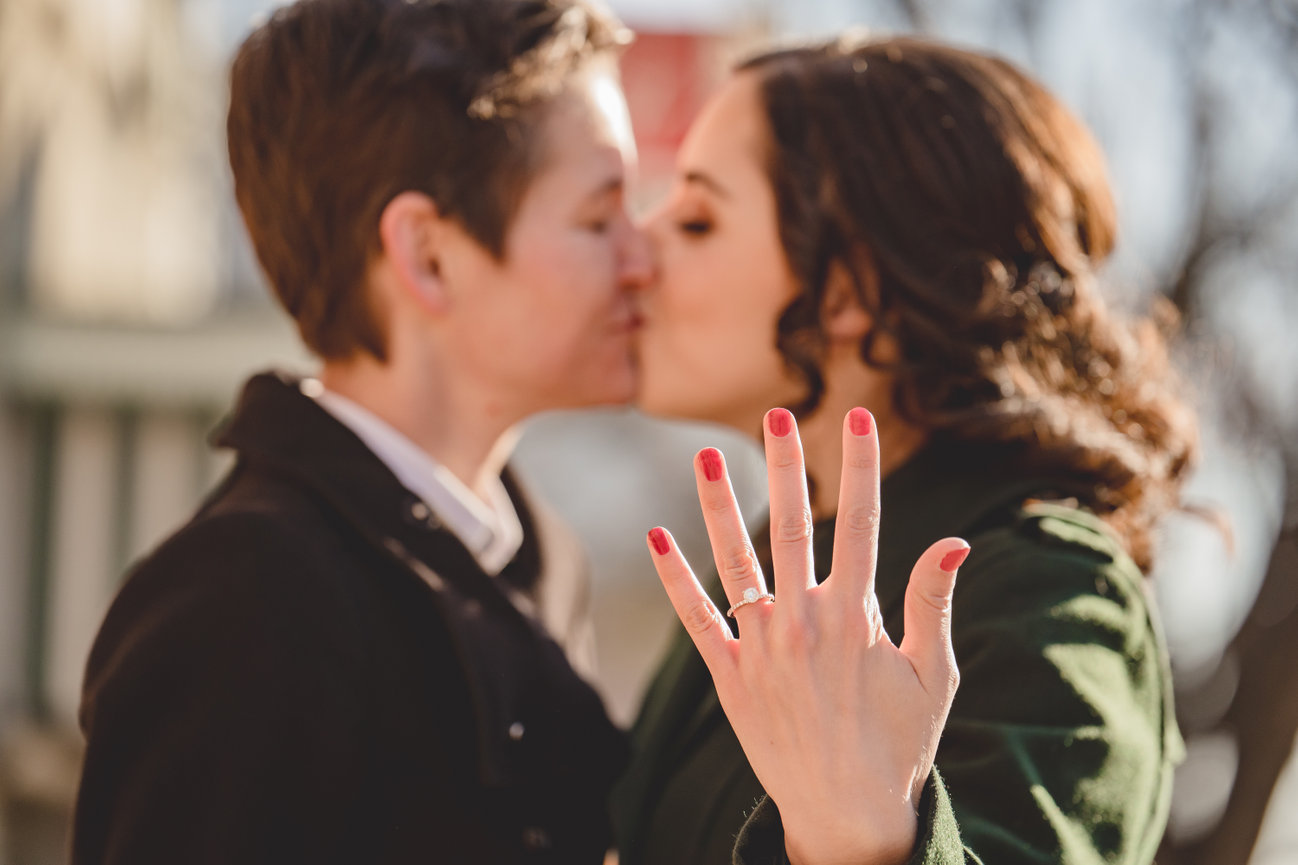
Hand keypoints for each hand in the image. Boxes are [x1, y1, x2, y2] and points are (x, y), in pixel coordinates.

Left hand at [645, 407, 968, 864]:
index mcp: (857, 615)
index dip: (859, 466)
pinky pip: (697, 619)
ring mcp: (762, 647)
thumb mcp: (932, 673)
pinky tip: (657, 538)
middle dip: (786, 465)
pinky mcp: (730, 676)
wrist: (848, 813)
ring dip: (719, 506)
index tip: (856, 418)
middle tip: (776, 414)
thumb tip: (958, 541)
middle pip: (792, 525)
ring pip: (735, 560)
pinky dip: (675, 579)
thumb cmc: (899, 743)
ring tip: (707, 457)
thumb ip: (932, 602)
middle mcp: (805, 621)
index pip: (863, 522)